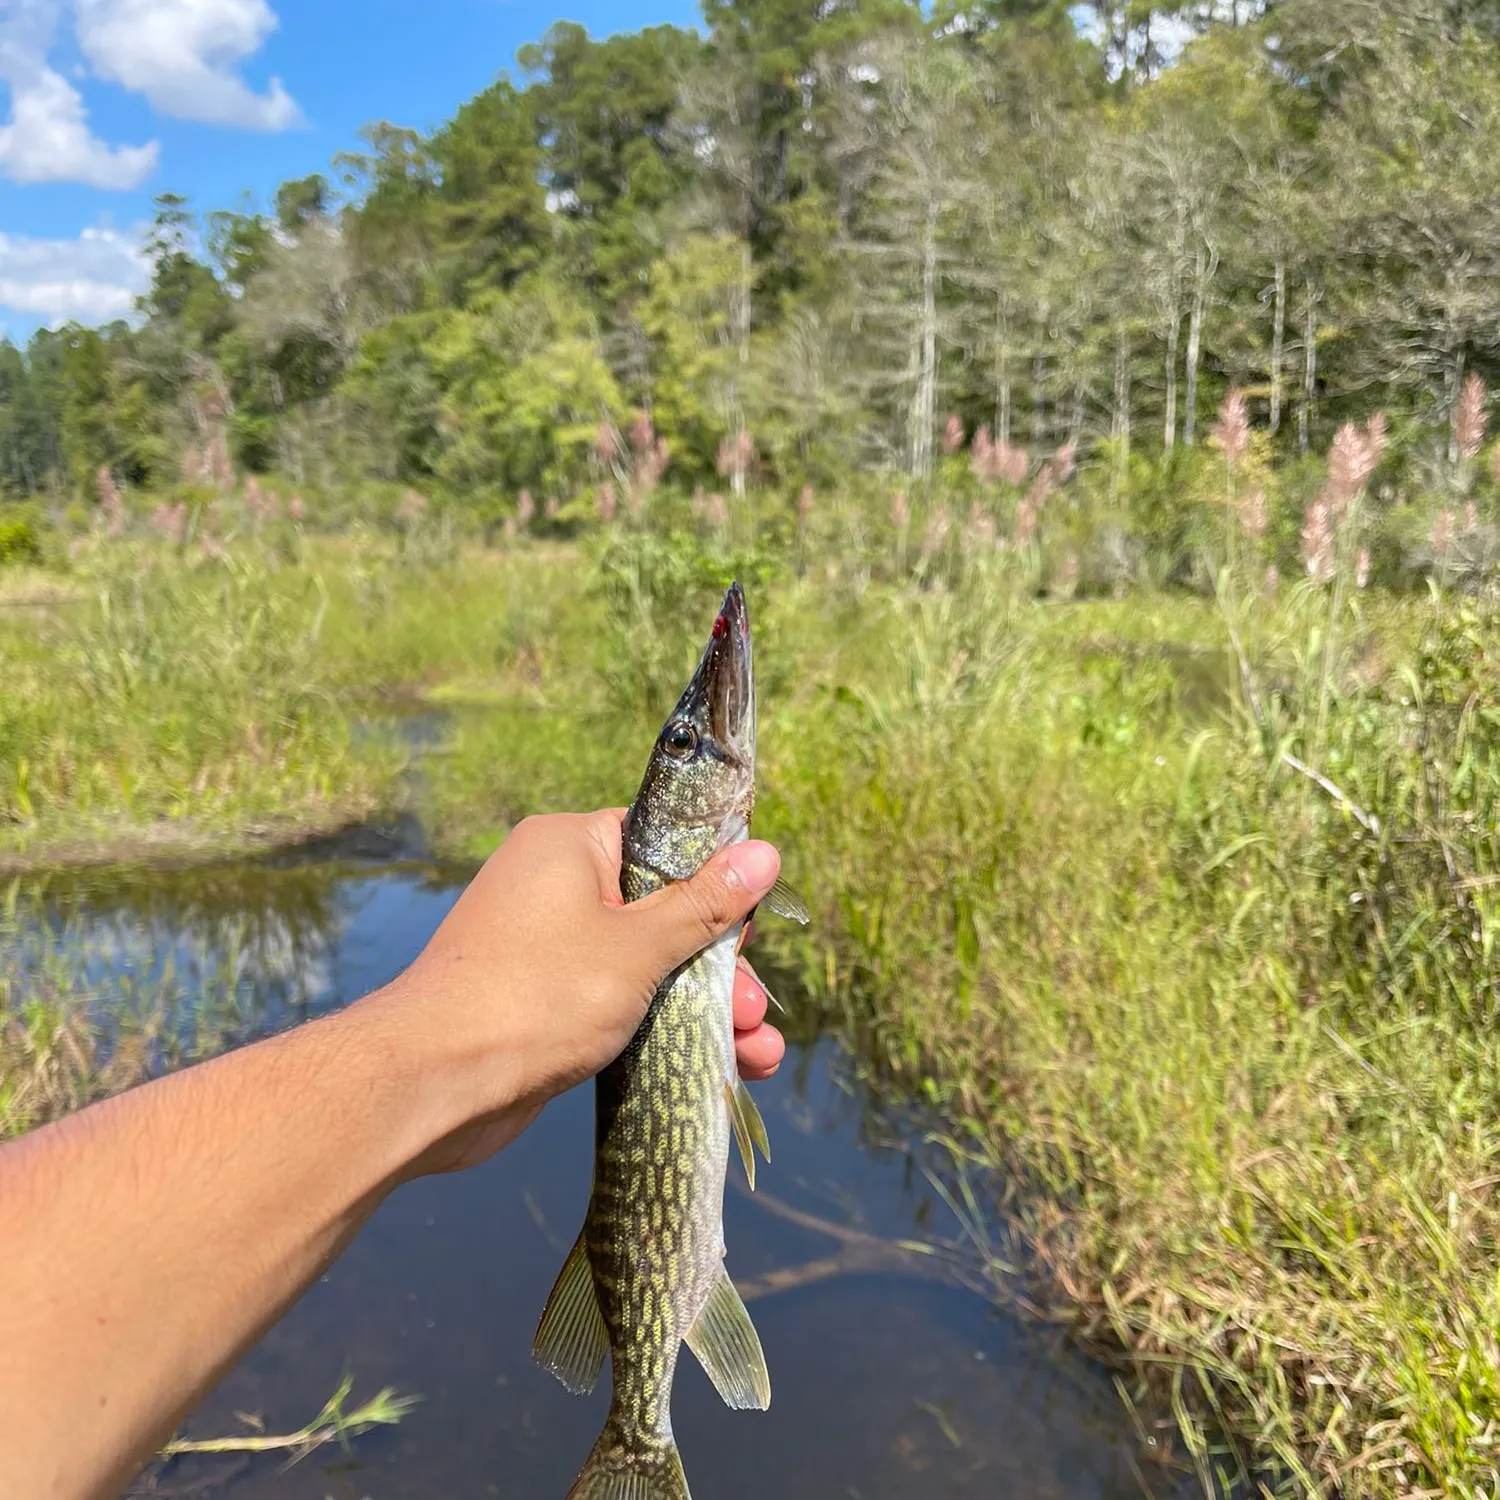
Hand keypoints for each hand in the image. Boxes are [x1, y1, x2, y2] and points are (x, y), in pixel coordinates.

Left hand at [377, 809, 785, 1174]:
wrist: (431, 1084)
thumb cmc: (535, 996)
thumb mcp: (637, 948)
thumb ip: (704, 906)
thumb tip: (766, 852)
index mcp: (570, 844)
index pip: (662, 841)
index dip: (714, 880)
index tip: (750, 925)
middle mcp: (555, 885)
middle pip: (663, 910)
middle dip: (717, 965)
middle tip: (753, 1007)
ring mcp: (547, 946)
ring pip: (647, 964)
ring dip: (704, 1006)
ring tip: (756, 1050)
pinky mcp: (544, 1001)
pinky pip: (619, 1000)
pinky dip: (663, 1026)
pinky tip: (722, 1063)